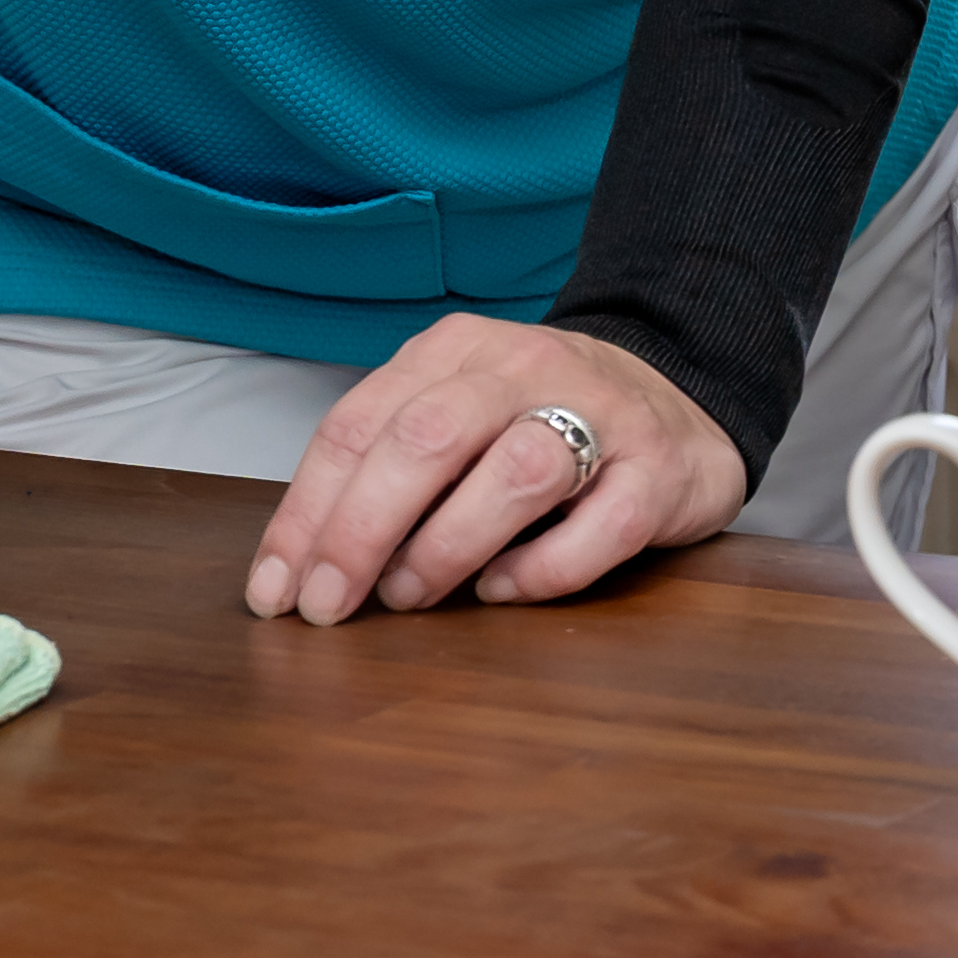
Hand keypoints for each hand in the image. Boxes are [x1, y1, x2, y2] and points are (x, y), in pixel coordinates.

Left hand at [246, 317, 740, 625]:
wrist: (683, 400)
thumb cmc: (542, 426)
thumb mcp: (458, 417)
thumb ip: (390, 467)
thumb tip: (303, 567)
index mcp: (458, 350)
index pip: (360, 423)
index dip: (306, 512)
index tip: (274, 591)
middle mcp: (528, 366)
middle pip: (427, 439)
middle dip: (359, 532)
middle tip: (327, 608)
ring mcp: (604, 413)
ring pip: (515, 473)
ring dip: (445, 548)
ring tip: (413, 596)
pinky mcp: (661, 469)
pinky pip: (600, 525)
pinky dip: (539, 571)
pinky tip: (502, 590)